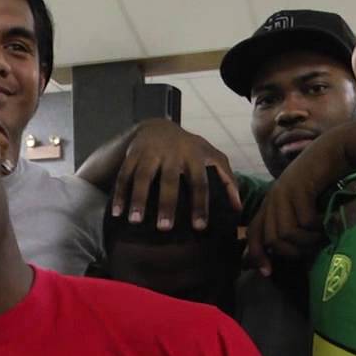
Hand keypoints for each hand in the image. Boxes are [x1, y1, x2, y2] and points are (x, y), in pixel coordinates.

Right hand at [111, 120, 240, 230]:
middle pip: (169, 179)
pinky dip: (119, 193)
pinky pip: (123, 175)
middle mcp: (171, 153)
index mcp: (194, 155)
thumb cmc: (190, 149)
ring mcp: (150, 153)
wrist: (157, 126)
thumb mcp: (212, 157)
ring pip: (142, 175)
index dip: (200, 204)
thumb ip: (227, 179)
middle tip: (164, 229)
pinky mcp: (132, 154)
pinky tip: (117, 212)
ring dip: (137, 198)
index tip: (199, 227)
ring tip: (134, 221)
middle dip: (166, 203)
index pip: (199, 182)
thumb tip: (238, 209)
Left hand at [244, 120, 355, 274]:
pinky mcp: (299, 188)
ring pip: (287, 233)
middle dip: (292, 251)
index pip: (254, 232)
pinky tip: (327, 221)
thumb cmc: (323, 178)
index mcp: (271, 202)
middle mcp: (273, 198)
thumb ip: (292, 220)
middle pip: (272, 239)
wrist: (334, 150)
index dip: (256, 254)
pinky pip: (305, 222)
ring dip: (307, 240)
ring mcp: (284, 192)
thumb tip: (287, 249)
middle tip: (312, 247)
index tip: (268, 272)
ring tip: (321, 234)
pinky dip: (318, 227)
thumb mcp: (303, 201)